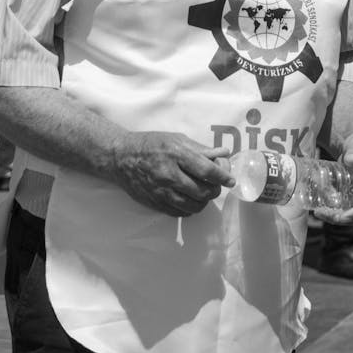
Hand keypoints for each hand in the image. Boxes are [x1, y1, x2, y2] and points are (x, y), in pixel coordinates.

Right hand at [111, 132, 233, 216]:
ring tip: (203, 193)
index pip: (206, 171)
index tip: (231, 180)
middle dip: (214, 190)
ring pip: (193, 205)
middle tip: (215, 186)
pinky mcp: (155, 203)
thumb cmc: (152, 144)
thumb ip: (201, 149)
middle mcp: (168, 174)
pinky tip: (189, 199)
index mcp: (176, 154)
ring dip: (203, 202)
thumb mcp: (177, 139)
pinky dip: (189, 208)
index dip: (223, 177)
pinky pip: (179, 213)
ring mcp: (161, 191)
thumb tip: (224, 155)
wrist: (122, 157)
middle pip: (202, 191)